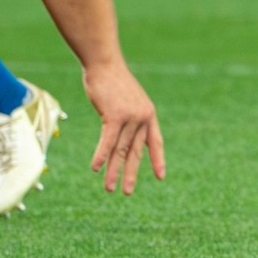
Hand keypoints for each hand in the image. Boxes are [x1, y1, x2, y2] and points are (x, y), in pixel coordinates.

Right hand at [83, 62, 163, 194]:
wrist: (106, 65)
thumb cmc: (114, 83)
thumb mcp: (127, 102)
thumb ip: (128, 119)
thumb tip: (122, 138)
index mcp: (149, 115)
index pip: (156, 143)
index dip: (157, 160)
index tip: (161, 176)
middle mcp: (143, 118)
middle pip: (136, 152)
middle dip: (131, 173)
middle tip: (127, 192)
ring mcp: (131, 117)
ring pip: (120, 150)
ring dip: (113, 171)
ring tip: (109, 188)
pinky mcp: (115, 116)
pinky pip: (108, 141)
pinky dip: (101, 155)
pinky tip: (95, 168)